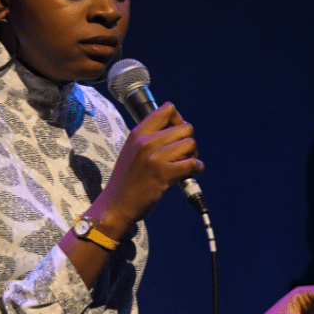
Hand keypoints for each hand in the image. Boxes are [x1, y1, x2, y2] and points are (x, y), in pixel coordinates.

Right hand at [92, 102, 201, 230]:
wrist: (116, 205)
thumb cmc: (127, 180)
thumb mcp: (132, 150)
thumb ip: (150, 138)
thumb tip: (176, 131)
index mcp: (139, 133)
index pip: (167, 109)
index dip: (179, 120)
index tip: (177, 135)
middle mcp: (146, 141)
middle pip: (185, 127)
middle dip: (189, 141)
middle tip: (184, 155)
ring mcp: (155, 157)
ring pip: (191, 144)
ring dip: (193, 155)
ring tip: (185, 165)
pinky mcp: (163, 174)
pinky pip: (192, 164)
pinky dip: (197, 168)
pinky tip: (192, 173)